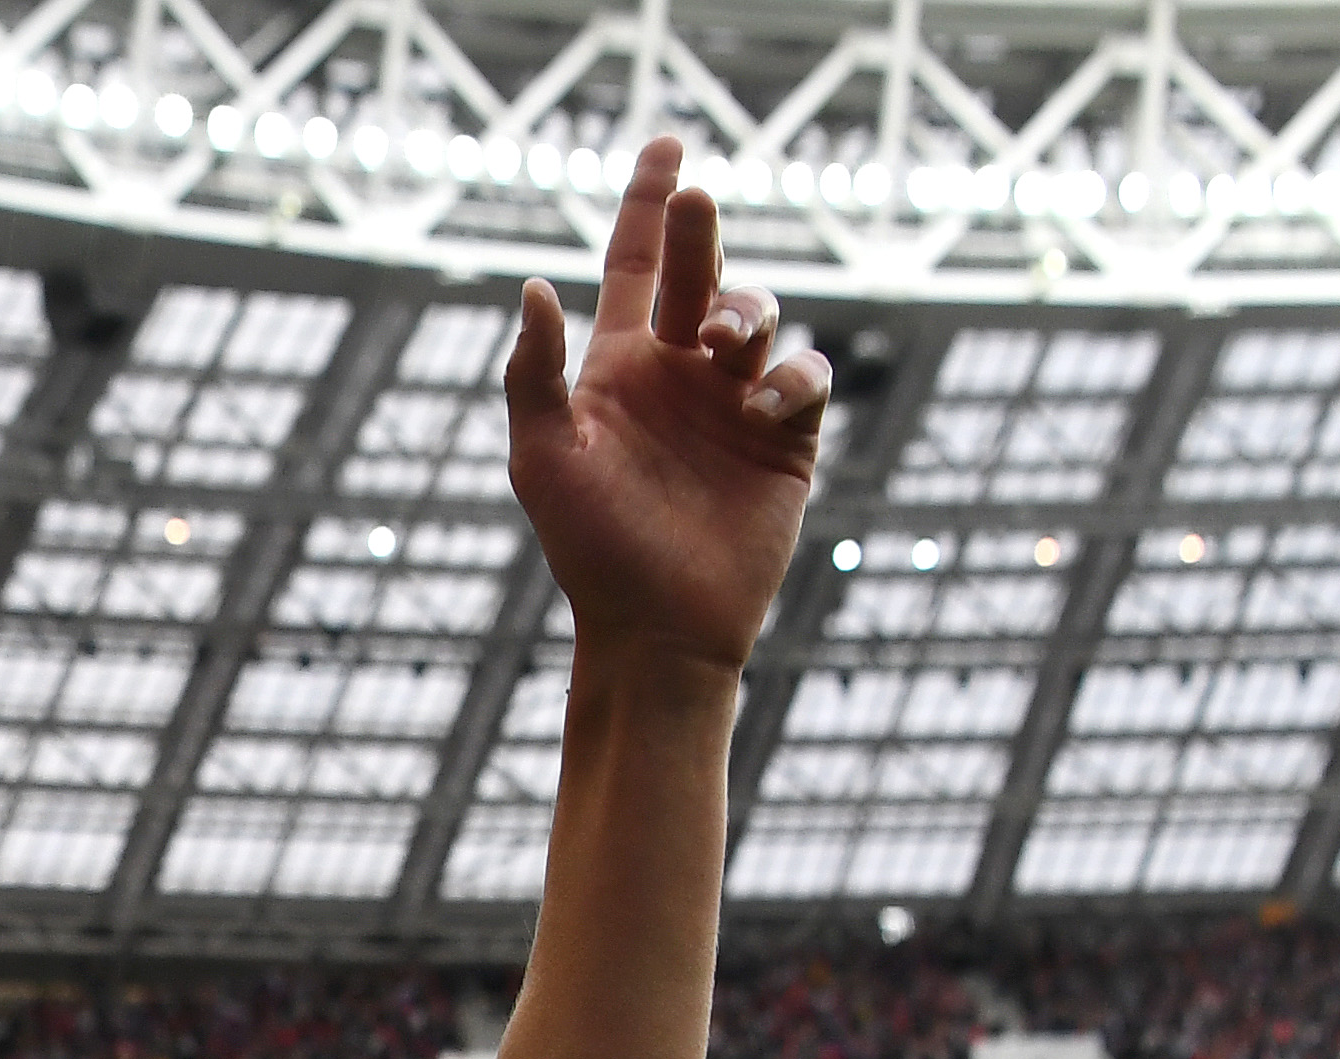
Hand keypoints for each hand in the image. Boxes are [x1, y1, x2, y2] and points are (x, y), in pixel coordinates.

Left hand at [504, 138, 829, 671]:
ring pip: (761, 316)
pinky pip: (806, 377)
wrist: (656, 628)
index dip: (650, 206)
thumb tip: (534, 286)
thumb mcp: (545, 458)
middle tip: (698, 203)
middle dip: (702, 233)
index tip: (667, 149)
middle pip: (702, 274)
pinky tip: (758, 408)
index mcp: (620, 369)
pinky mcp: (788, 440)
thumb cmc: (589, 549)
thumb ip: (534, 373)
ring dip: (746, 309)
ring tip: (723, 342)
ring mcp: (736, 404)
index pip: (637, 266)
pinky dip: (790, 378)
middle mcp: (681, 376)